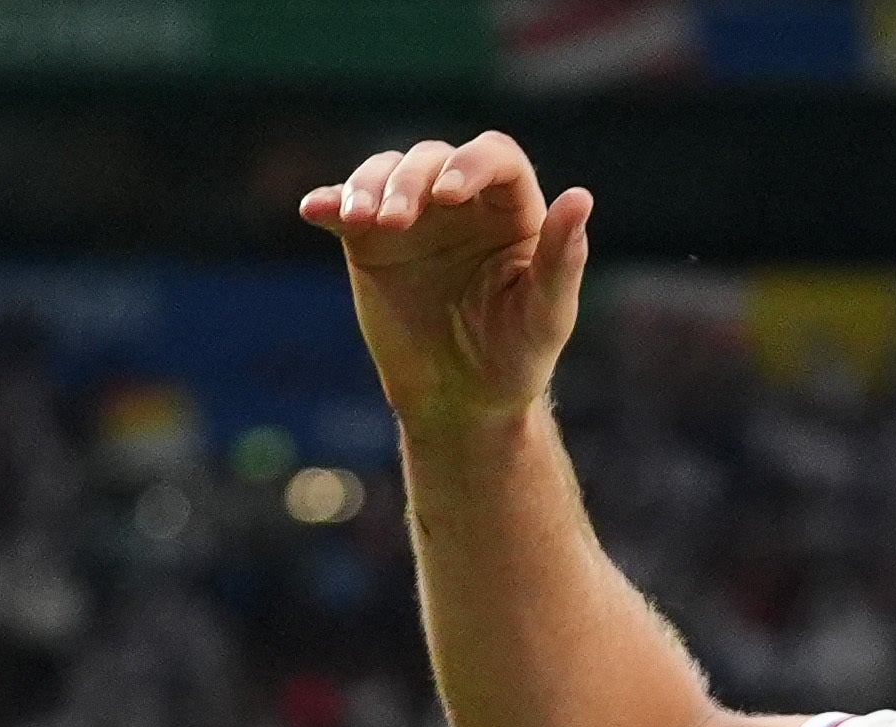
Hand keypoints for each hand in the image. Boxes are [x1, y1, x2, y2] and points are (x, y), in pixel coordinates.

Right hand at [301, 132, 592, 435]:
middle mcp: (461, 200)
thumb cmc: (515, 358)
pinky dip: (330, 203)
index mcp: (511, 208)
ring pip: (385, 172)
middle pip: (431, 158)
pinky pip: (346, 208)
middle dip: (410, 182)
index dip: (471, 163)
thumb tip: (581, 198)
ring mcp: (413, 216)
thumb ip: (562, 260)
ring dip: (367, 186)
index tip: (449, 194)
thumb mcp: (545, 315)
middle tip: (395, 221)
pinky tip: (314, 211)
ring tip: (359, 219)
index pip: (494, 156)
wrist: (460, 401)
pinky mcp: (370, 240)